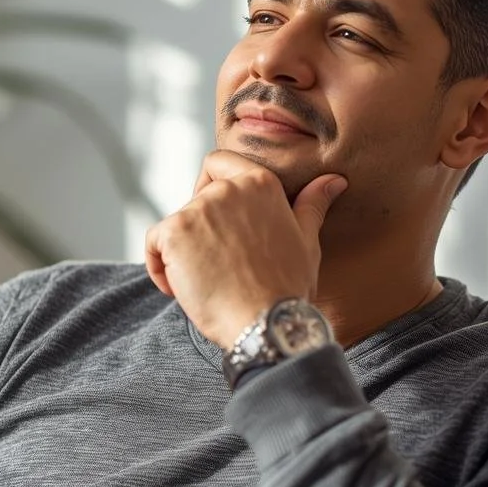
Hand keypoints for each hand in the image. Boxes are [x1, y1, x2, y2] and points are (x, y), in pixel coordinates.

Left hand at [145, 150, 347, 347]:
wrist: (265, 323)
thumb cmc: (288, 289)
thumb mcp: (306, 242)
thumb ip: (312, 205)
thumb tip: (334, 180)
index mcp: (261, 183)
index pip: (218, 162)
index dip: (208, 186)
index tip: (216, 221)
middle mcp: (228, 189)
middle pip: (194, 201)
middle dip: (199, 233)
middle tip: (221, 269)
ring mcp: (198, 209)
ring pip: (175, 227)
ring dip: (183, 255)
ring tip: (208, 285)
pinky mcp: (174, 231)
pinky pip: (153, 245)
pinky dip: (160, 269)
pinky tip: (181, 291)